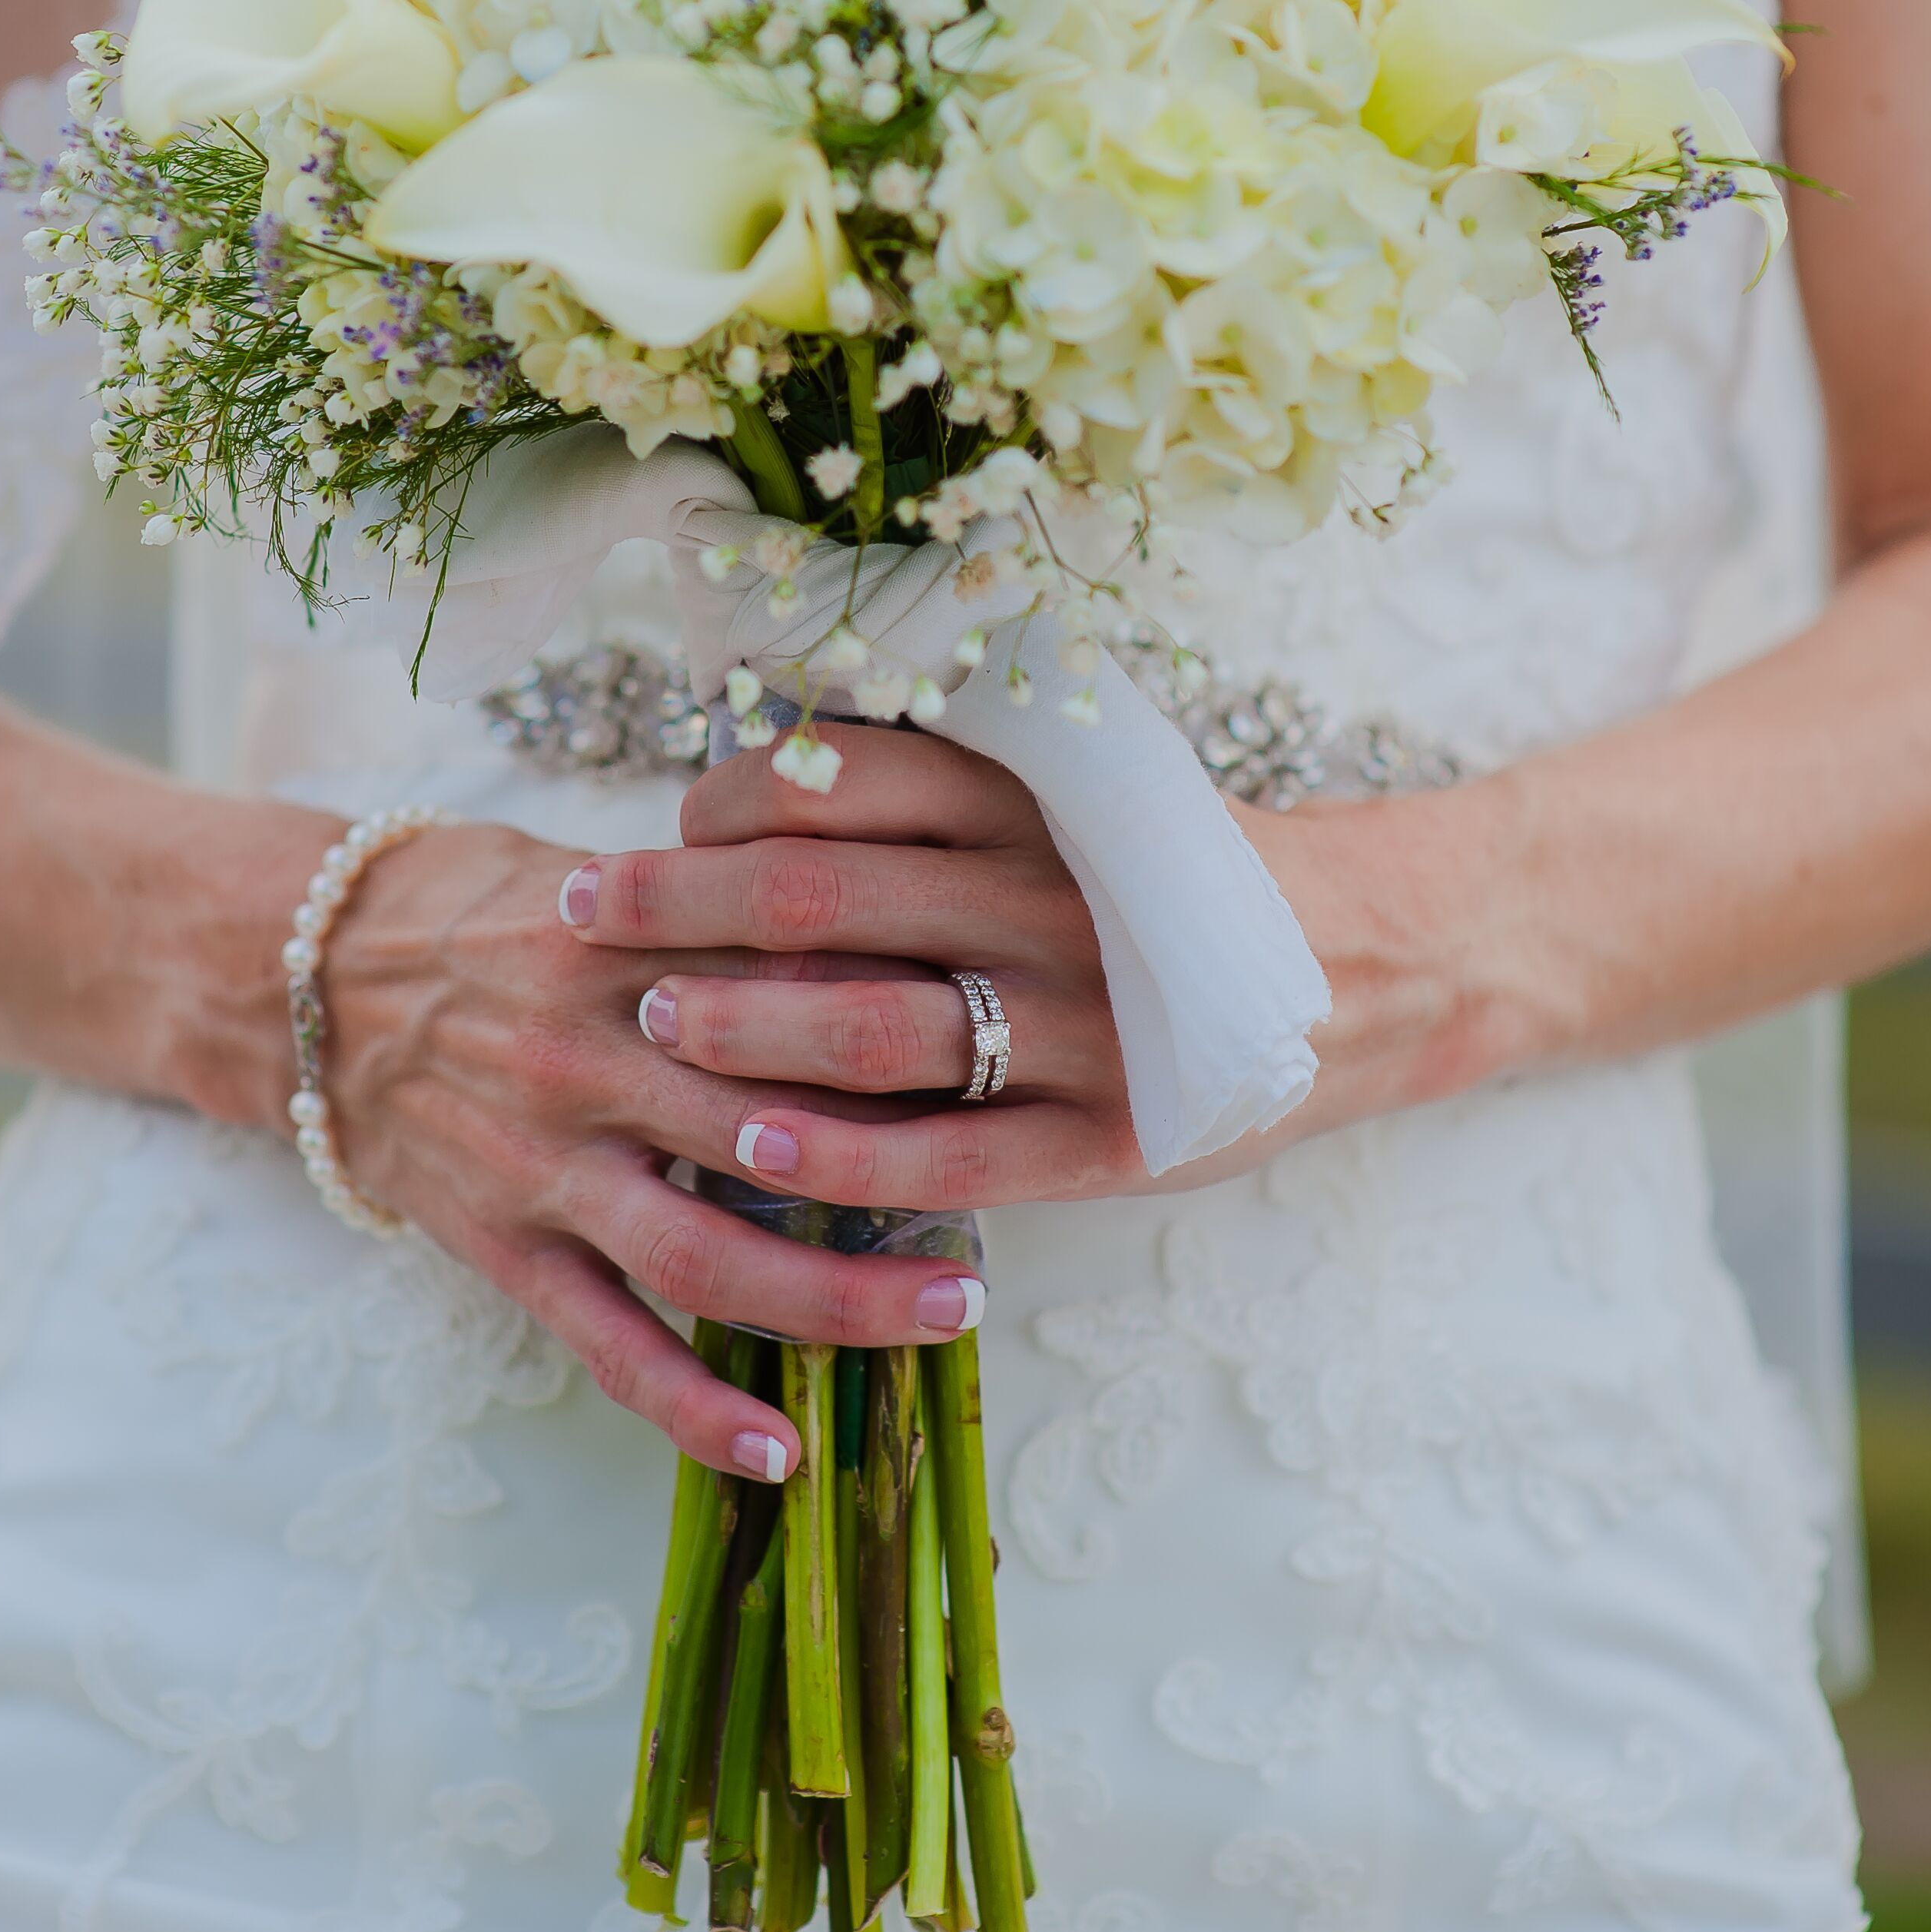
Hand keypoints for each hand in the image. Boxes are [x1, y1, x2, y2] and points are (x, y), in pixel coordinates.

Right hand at [306, 814, 998, 1477]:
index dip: (902, 1008)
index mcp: (630, 945)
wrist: (308, 972)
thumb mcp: (610, 871)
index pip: (789, 979)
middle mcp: (593, 1057)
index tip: (1004, 1031)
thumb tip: (891, 903)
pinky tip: (776, 1452)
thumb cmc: (489, 906)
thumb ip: (731, 898)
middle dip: (906, 1163)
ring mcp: (546, 1162)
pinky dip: (690, 1406)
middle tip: (1021, 1186)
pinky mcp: (503, 1244)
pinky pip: (607, 1343)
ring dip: (835, 1297)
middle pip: (775, 1122)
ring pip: (710, 1252)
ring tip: (948, 1319)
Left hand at [569, 727, 1145, 1211]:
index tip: (661, 828)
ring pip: (866, 1031)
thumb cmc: (1164, 875)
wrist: (1350, 963)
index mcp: (1028, 800)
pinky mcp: (1106, 1139)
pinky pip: (944, 1156)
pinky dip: (836, 1158)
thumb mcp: (1075, 792)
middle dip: (675, 906)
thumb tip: (763, 773)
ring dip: (734, 1030)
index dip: (718, 804)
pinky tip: (747, 1150)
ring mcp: (1078, 1027)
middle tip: (580, 912)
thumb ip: (940, 789)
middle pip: (817, 898)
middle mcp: (1044, 901)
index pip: (832, 782)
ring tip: (646, 1024)